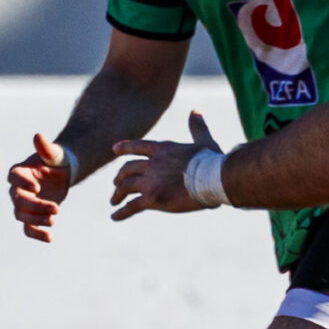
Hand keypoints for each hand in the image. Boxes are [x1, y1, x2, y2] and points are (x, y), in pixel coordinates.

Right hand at [7, 131, 76, 242]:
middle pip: (19, 200)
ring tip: (54, 220)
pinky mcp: (32, 216)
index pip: (13, 178)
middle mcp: (17, 189)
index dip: (22, 184)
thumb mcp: (54, 154)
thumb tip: (38, 136)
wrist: (61, 173)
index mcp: (20, 172)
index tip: (37, 188)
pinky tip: (50, 238)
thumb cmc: (56, 160)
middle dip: (35, 206)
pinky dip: (37, 234)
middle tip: (56, 208)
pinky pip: (28, 229)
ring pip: (22, 216)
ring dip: (36, 220)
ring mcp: (23, 204)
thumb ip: (46, 148)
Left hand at [110, 110, 224, 221]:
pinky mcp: (153, 198)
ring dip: (118, 194)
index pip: (137, 146)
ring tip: (114, 202)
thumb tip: (195, 112)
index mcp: (162, 149)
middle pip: (127, 169)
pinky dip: (121, 212)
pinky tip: (114, 217)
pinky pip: (131, 206)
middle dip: (119, 177)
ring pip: (125, 187)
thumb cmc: (212, 161)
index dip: (124, 147)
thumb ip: (197, 127)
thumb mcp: (203, 141)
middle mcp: (152, 163)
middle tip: (116, 184)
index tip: (114, 149)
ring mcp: (150, 181)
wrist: (214, 178)